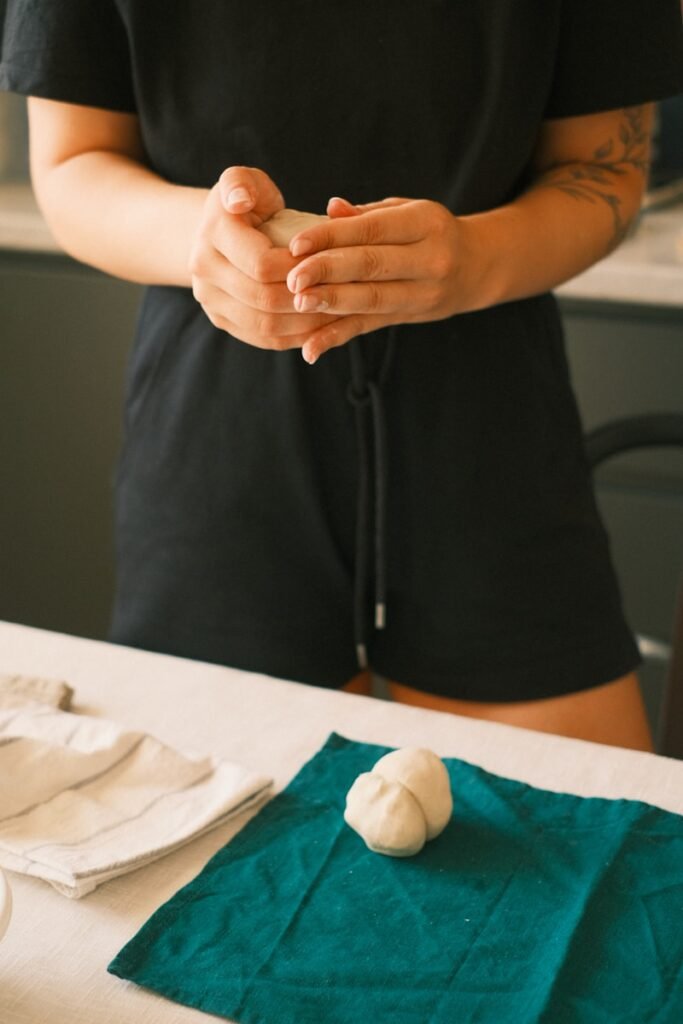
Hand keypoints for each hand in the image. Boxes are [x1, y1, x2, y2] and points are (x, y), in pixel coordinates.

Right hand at [188, 167, 340, 350]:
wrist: (218, 233)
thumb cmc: (246, 201)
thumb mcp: (244, 180)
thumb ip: (241, 183)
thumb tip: (239, 202)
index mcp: (212, 234)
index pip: (261, 264)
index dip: (300, 268)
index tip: (331, 262)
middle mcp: (203, 271)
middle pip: (264, 298)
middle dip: (308, 297)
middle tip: (344, 294)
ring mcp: (210, 300)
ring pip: (265, 325)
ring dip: (306, 323)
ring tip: (339, 313)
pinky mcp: (223, 321)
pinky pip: (264, 338)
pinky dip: (296, 337)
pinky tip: (323, 327)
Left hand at [286, 196, 473, 362]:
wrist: (476, 267)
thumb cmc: (429, 232)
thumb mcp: (407, 211)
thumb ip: (366, 214)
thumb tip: (330, 209)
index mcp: (425, 223)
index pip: (372, 230)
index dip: (332, 236)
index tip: (297, 244)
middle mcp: (429, 259)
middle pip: (371, 266)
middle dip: (328, 271)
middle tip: (293, 279)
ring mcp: (422, 293)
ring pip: (371, 299)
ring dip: (332, 303)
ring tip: (300, 303)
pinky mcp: (409, 317)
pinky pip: (369, 328)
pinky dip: (338, 338)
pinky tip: (312, 349)